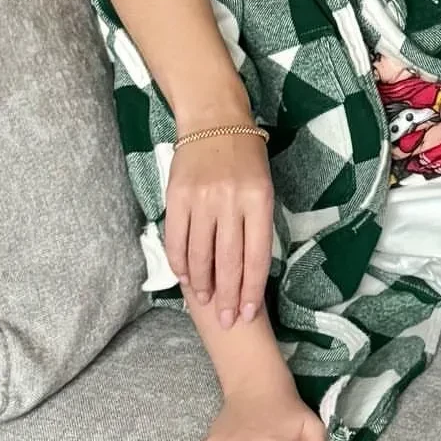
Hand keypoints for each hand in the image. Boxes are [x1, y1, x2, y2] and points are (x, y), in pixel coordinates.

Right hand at [164, 133, 274, 329]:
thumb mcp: (264, 185)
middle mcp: (230, 201)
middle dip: (227, 297)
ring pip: (199, 255)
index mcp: (258, 199)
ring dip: (202, 285)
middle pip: (228, 261)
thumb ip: (256, 222)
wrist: (215, 120)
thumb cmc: (246, 155)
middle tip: (226, 321)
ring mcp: (202, 200)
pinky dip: (180, 264)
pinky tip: (186, 277)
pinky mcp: (177, 198)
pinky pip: (177, 240)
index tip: (248, 312)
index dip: (251, 288)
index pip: (257, 255)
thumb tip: (249, 267)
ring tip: (205, 302)